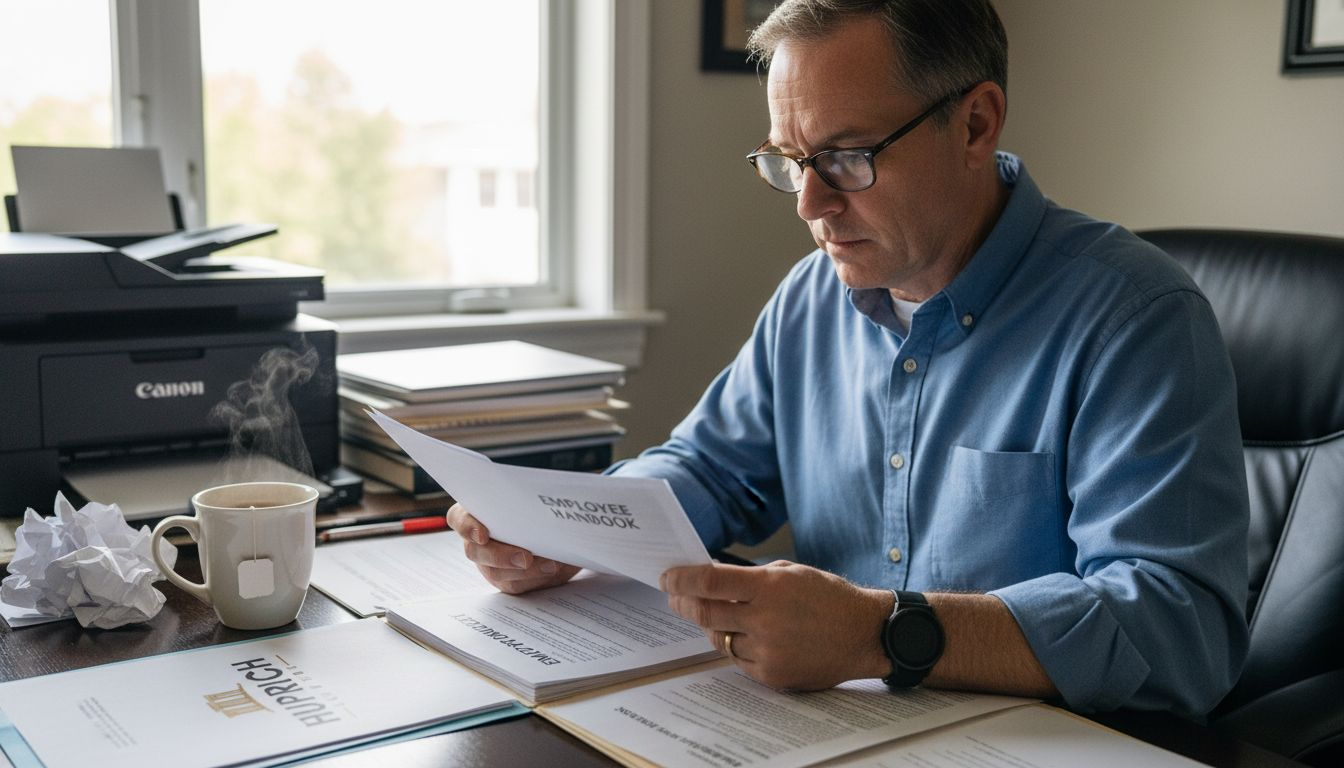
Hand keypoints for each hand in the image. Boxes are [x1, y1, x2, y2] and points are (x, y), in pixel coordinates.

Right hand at [445, 503, 579, 593]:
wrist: (555, 530)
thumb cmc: (537, 508)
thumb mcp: (531, 501)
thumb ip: (529, 503)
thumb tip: (543, 502)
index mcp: (477, 512)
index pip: (458, 518)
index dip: (467, 526)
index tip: (482, 534)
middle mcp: (478, 540)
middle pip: (475, 551)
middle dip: (500, 556)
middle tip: (525, 558)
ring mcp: (490, 562)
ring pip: (495, 572)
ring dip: (523, 571)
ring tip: (550, 564)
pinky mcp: (507, 579)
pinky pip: (515, 584)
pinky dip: (534, 578)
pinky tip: (551, 570)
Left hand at [661, 560, 892, 689]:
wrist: (865, 634)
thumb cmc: (829, 597)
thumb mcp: (792, 572)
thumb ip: (752, 577)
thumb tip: (712, 581)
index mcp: (770, 587)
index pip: (709, 582)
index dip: (681, 579)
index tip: (667, 578)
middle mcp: (765, 619)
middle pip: (704, 613)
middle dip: (683, 604)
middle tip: (675, 598)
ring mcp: (768, 650)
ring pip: (720, 638)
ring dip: (713, 626)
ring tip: (722, 616)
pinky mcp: (772, 675)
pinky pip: (739, 660)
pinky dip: (738, 647)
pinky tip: (749, 637)